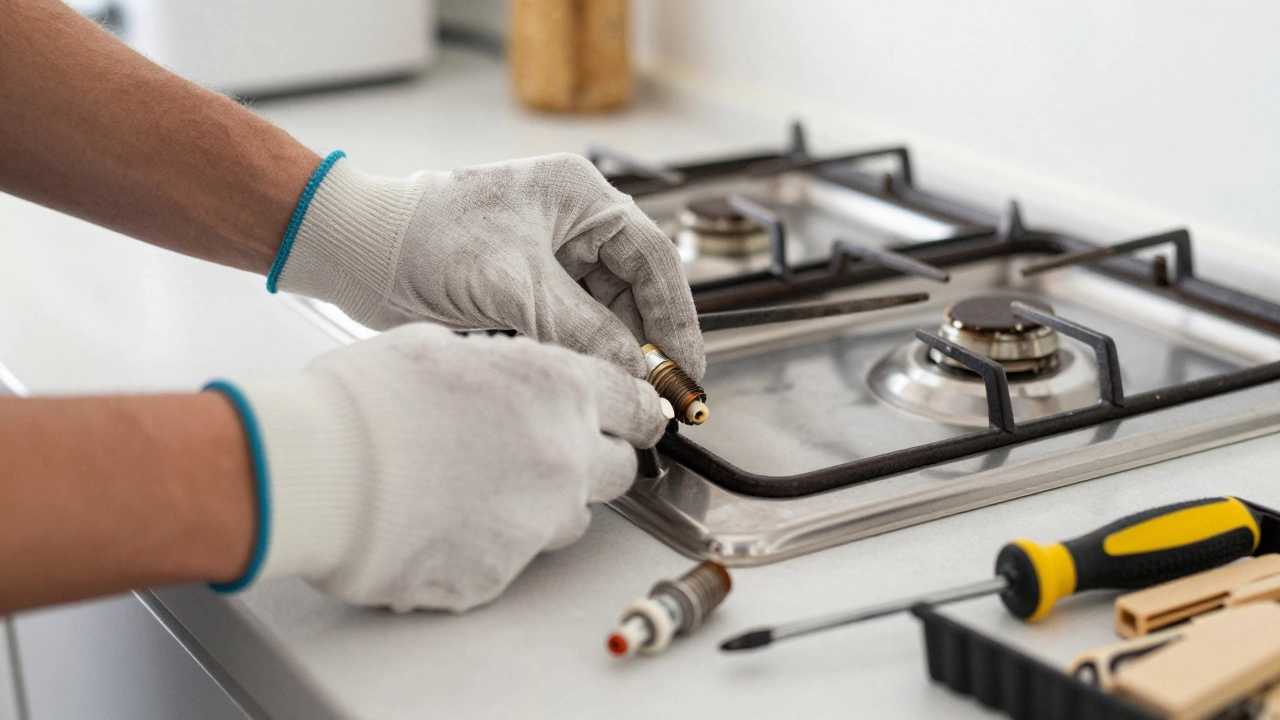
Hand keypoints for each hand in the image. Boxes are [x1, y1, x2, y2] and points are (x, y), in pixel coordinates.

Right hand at [222, 324, 665, 611]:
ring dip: (547, 503)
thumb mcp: (445, 348)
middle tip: (551, 451)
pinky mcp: (501, 574)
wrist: (315, 472)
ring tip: (483, 486)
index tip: (633, 418)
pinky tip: (448, 521)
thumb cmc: (367, 400)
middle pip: (619, 468)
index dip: (634, 411)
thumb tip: (511, 378)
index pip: (638, 405)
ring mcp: (537, 522)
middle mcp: (565, 456)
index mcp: (559, 389)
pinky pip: (517, 558)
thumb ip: (504, 368)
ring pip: (574, 518)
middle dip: (596, 458)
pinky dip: (492, 542)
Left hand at [274, 152, 704, 379]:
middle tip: (659, 395)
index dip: (678, 316)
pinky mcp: (526, 289)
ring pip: (604, 313)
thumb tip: (635, 375)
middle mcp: (574, 224)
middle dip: (647, 342)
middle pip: (635, 289)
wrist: (358, 252)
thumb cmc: (427, 238)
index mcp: (581, 197)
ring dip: (613, 353)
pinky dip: (580, 355)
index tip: (687, 367)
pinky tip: (587, 383)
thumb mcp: (516, 285)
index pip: (652, 258)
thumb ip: (583, 330)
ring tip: (624, 396)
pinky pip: (571, 326)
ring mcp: (551, 257)